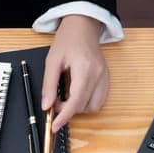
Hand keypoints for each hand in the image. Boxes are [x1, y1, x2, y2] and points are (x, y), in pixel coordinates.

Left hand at [42, 15, 108, 133]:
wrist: (83, 26)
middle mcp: (98, 75)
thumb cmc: (68, 40)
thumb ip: (49, 85)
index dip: (64, 117)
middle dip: (67, 110)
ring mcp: (105, 77)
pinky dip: (87, 102)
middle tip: (55, 101)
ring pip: (93, 107)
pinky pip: (99, 100)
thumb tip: (46, 105)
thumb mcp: (52, 61)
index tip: (54, 126)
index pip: (75, 101)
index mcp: (85, 69)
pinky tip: (77, 94)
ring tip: (67, 96)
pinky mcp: (107, 79)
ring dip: (78, 107)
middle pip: (84, 106)